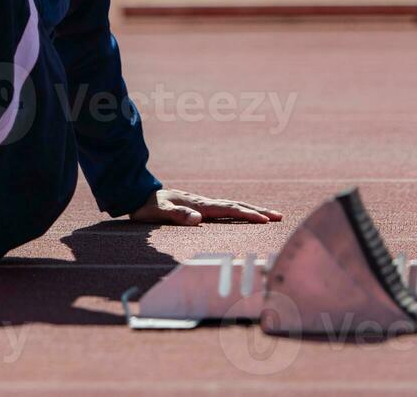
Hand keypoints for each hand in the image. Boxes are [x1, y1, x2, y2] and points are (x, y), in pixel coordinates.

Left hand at [129, 188, 283, 224]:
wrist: (136, 195)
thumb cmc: (147, 206)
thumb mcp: (158, 212)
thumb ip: (176, 215)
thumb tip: (199, 219)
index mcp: (198, 204)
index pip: (227, 209)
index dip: (246, 214)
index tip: (264, 220)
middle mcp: (203, 203)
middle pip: (236, 206)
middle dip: (258, 211)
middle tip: (279, 216)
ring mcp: (202, 204)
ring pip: (232, 206)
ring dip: (251, 210)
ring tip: (269, 215)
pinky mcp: (198, 207)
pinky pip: (224, 210)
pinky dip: (238, 211)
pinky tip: (243, 215)